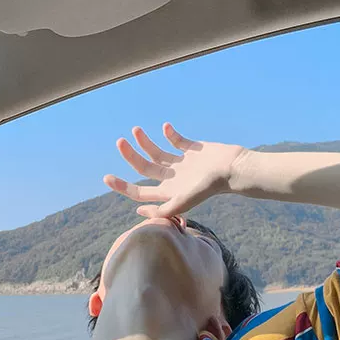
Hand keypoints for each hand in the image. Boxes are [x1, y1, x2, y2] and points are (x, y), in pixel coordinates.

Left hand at [103, 122, 247, 218]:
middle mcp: (173, 179)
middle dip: (130, 156)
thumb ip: (163, 210)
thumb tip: (138, 212)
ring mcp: (182, 164)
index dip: (122, 187)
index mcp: (168, 193)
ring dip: (145, 142)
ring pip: (157, 153)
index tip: (107, 178)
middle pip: (145, 168)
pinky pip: (176, 140)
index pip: (139, 192)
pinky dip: (169, 133)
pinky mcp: (192, 150)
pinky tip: (165, 127)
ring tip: (136, 130)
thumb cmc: (210, 186)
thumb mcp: (184, 201)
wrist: (233, 169)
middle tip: (120, 142)